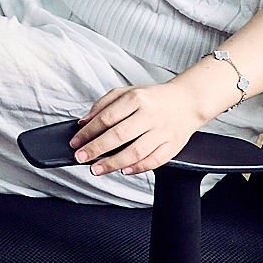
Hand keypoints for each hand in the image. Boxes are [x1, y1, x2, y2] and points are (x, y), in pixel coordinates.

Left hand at [69, 80, 218, 177]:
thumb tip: (84, 122)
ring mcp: (162, 131)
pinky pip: (155, 160)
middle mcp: (149, 115)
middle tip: (81, 157)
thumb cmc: (153, 98)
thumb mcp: (126, 92)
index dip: (88, 132)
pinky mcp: (173, 145)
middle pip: (118, 135)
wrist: (187, 101)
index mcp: (136, 99)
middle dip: (96, 149)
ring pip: (136, 151)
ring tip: (97, 168)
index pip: (106, 118)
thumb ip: (103, 105)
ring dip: (113, 163)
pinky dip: (138, 167)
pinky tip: (124, 170)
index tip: (75, 142)